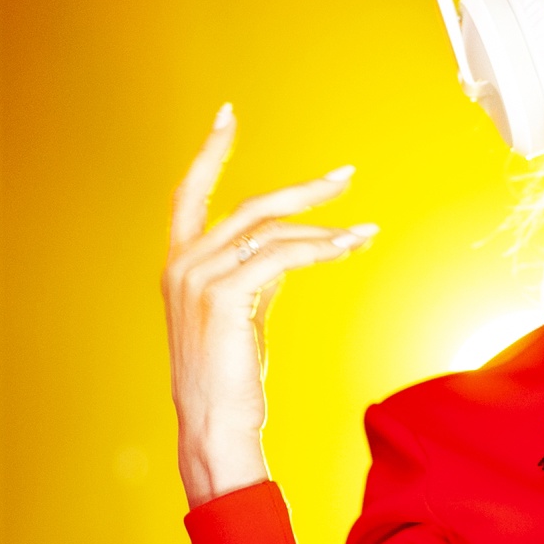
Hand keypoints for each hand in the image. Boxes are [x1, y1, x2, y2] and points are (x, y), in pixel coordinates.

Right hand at [162, 106, 375, 505]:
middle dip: (303, 190)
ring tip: (365, 232)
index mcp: (179, 265)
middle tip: (347, 175)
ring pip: (273, 231)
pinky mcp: (225, 296)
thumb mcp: (239, 317)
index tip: (227, 115)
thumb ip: (255, 276)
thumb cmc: (229, 382)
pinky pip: (283, 256)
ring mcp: (199, 279)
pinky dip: (322, 249)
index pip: (188, 195)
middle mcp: (182, 265)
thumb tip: (292, 248)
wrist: (214, 428)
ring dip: (326, 229)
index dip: (210, 153)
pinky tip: (349, 247)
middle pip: (250, 206)